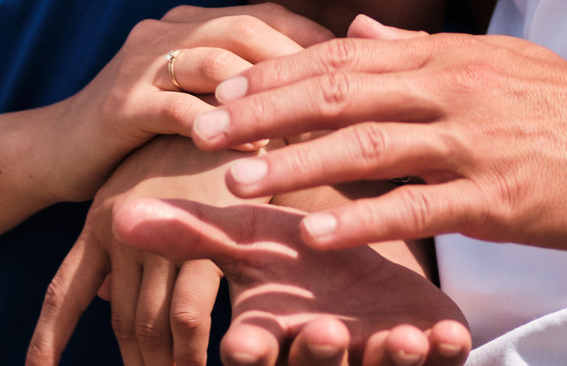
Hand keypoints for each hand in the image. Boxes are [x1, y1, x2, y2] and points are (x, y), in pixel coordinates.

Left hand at [29, 137, 237, 365]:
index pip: (63, 294)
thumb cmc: (191, 152)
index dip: (48, 340)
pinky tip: (201, 364)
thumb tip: (102, 301)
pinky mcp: (204, 239)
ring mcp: (161, 235)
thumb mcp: (142, 191)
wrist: (233, 105)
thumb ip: (122, 249)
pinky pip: (189, 316)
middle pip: (120, 322)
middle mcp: (121, 230)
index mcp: (99, 220)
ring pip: (152, 326)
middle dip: (133, 365)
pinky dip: (192, 351)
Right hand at [47, 5, 335, 204]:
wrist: (53, 153)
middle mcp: (170, 31)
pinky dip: (214, 127)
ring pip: (215, 61)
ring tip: (307, 126)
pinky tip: (248, 155)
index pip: (268, 15)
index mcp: (194, 24)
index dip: (315, 40)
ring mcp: (141, 63)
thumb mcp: (197, 104)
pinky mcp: (119, 104)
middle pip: (248, 27)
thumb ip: (246, 92)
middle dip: (299, 61)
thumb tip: (327, 104)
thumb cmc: (143, 137)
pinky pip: (174, 107)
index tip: (361, 72)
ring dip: (263, 93)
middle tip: (345, 99)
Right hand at [113, 198, 469, 365]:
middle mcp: (319, 356)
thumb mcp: (251, 242)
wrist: (373, 270)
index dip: (248, 350)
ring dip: (383, 361)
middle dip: (316, 357)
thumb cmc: (302, 257)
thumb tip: (119, 214)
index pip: (250, 353)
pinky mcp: (428, 358)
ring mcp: (373, 362)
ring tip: (397, 337)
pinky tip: (447, 334)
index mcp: (272, 334)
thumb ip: (194, 234)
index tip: (242, 339)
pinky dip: (442, 355)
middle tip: (323, 330)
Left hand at [193, 16, 566, 252]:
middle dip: (266, 114)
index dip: (278, 75)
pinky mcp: (497, 196)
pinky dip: (361, 220)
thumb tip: (355, 28)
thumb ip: (419, 46)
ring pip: (365, 149)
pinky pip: (416, 206)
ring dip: (296, 165)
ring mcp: (473, 142)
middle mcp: (451, 89)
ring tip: (238, 184)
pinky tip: (314, 234)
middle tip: (203, 133)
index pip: (343, 59)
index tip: (222, 91)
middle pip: (339, 94)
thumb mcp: (497, 59)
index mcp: (446, 58)